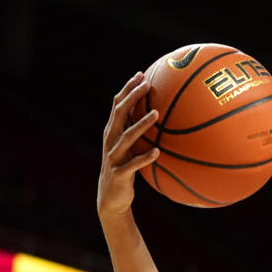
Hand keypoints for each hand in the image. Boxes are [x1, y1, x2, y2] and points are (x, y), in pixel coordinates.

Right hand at [97, 71, 158, 217]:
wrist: (111, 197)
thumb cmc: (126, 169)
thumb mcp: (130, 149)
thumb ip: (138, 133)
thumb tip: (161, 116)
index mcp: (112, 131)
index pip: (117, 104)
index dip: (128, 89)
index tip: (141, 74)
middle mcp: (110, 140)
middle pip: (119, 113)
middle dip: (132, 97)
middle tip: (147, 84)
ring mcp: (114, 156)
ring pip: (127, 137)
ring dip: (141, 124)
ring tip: (156, 113)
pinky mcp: (120, 173)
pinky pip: (133, 164)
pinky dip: (145, 157)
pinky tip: (158, 152)